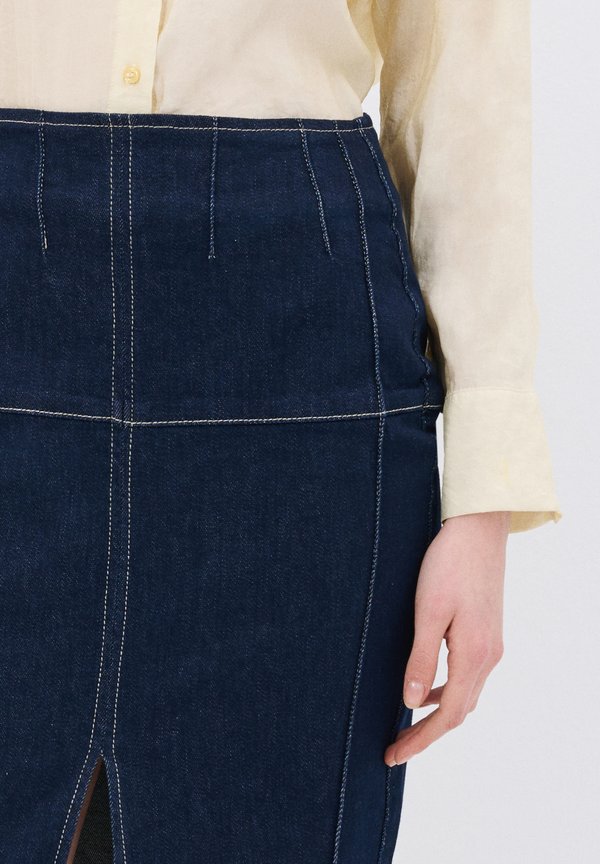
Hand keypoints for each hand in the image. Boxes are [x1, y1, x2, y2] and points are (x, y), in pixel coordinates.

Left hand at [384, 510, 510, 766]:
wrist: (478, 529)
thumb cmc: (448, 564)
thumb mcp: (428, 611)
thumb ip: (420, 658)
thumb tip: (410, 702)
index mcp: (474, 655)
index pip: (447, 716)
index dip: (420, 740)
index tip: (392, 756)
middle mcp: (488, 656)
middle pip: (458, 711)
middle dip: (427, 733)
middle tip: (394, 747)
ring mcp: (492, 645)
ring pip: (465, 695)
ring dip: (437, 713)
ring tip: (406, 723)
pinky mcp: (487, 632)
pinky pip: (468, 675)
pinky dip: (446, 690)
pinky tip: (425, 685)